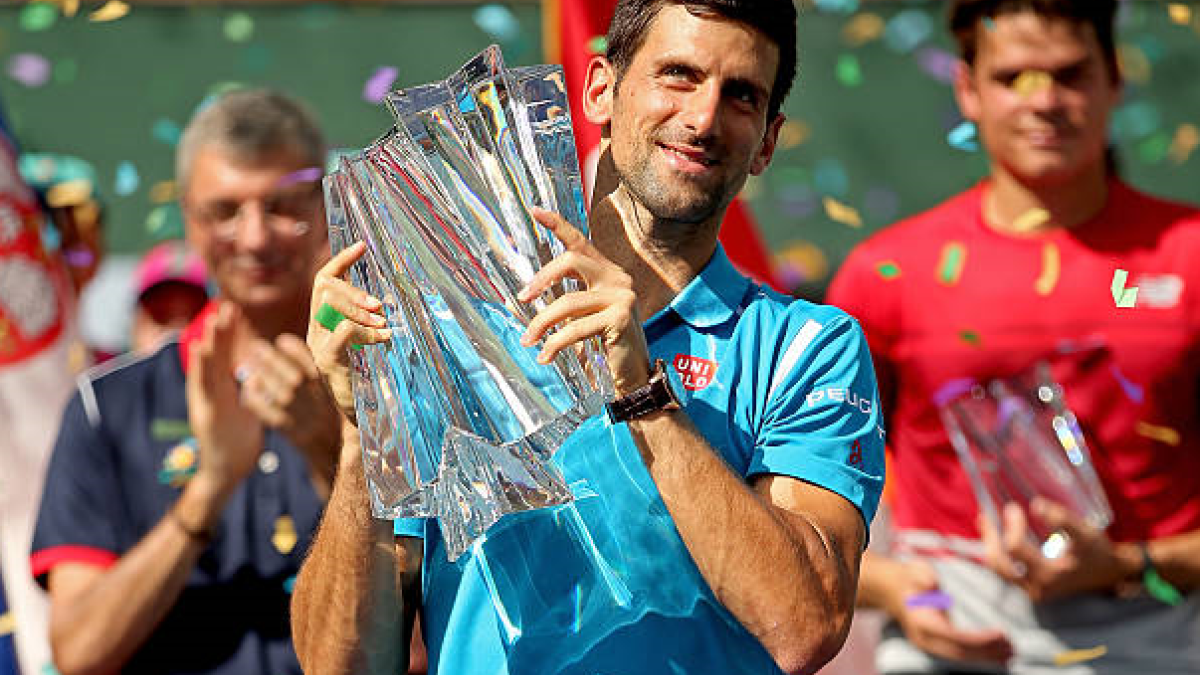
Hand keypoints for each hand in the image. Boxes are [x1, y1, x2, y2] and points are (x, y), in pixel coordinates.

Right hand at [186, 302, 263, 496]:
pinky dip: (200, 368)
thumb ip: (244, 387)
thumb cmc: (237, 438)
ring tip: (211, 323)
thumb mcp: (243, 407)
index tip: (234, 311)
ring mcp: (204, 402)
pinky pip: (203, 389)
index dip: (229, 334)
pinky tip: (199, 351)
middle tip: (226, 306)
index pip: (226, 356)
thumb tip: (255, 369)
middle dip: (219, 331)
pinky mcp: (204, 415)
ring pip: (206, 369)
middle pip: (215, 357)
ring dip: (208, 344)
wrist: (225, 470)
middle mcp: (209, 392)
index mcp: (221, 389)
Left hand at [239, 334, 340, 463]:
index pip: (315, 368)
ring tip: (250, 364)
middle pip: (294, 378)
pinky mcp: (290, 432)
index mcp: (331, 392)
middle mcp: (319, 405)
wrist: (332, 453)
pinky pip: (269, 413)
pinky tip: (248, 388)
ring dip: (263, 376)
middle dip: (274, 360)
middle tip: (257, 346)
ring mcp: (304, 419)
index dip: (297, 352)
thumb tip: (310, 341)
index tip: (282, 339)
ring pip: (280, 394)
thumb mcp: (334, 392)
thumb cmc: (331, 417)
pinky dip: (257, 400)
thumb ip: (322, 370)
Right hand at [306, 241, 391, 423]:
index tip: (362, 246)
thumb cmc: (367, 377)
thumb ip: (370, 317)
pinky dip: (366, 331)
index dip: (340, 260)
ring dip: (360, 309)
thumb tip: (387, 294)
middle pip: (325, 288)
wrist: (358, 415)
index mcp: (323, 320)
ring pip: (331, 306)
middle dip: (353, 290)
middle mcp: (316, 329)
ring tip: (383, 324)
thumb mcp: (368, 340)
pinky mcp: (328, 361)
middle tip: (379, 305)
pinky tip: (384, 339)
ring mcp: (319, 345)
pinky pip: (342, 331)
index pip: (323, 280)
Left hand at [518, 207, 650, 394]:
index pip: (581, 243)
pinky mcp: (620, 318)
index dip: (557, 225)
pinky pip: (575, 328)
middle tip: (523, 298)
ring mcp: (622, 297)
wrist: (633, 377)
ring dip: (542, 323)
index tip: (534, 211)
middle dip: (542, 278)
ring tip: (528, 340)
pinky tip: (545, 356)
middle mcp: (618, 278)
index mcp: (608, 273)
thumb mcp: (586, 316)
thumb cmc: (605, 346)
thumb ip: (570, 298)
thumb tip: (531, 293)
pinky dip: (554, 344)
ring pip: (567, 301)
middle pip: (572, 259)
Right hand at [885, 559, 1013, 664]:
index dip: (979, 639)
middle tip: (1012, 647)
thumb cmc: (909, 578)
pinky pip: (960, 654)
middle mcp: (926, 638)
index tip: (1001, 634)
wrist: (894, 589)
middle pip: (960, 652)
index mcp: (922, 622)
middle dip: (987, 652)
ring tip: (1011, 653)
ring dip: (987, 657)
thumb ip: (923, 576)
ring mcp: (931, 644)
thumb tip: (931, 584)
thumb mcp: (915, 570)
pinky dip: (979, 655)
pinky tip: (997, 654)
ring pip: (962, 657)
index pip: (954, 636)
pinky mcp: (938, 644)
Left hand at [980, 499, 1136, 601]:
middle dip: (990, 537)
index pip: (1016, 548)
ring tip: (985, 522)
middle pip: (999, 563)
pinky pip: (1006, 571)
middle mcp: (1037, 587)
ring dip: (990, 545)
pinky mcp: (1031, 587)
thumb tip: (1036, 505)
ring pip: (998, 569)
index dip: (1012, 526)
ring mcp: (1032, 590)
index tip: (1014, 508)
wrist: (1108, 574)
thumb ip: (1061, 518)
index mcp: (1050, 574)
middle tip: (985, 515)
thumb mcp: (1084, 532)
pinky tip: (995, 534)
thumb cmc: (1096, 552)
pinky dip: (998, 553)